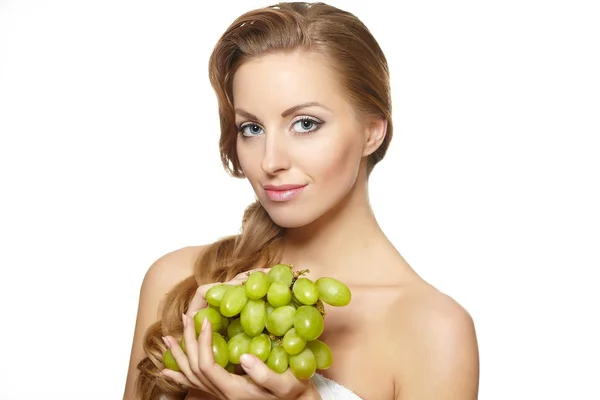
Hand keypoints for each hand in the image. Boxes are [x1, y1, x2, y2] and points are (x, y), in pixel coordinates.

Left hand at [161, 269, 320, 399]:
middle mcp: (222, 394)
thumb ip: (264, 373)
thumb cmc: (293, 392)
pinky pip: (194, 384)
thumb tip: (244, 356)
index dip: (203, 342)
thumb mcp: (285, 383)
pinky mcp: (223, 390)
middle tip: (187, 318)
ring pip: (190, 377)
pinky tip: (168, 370)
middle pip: (194, 368)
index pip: (207, 365)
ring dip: (178, 356)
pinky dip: (179, 376)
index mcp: (233, 390)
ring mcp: (220, 394)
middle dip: (188, 342)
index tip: (206, 321)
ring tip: (169, 338)